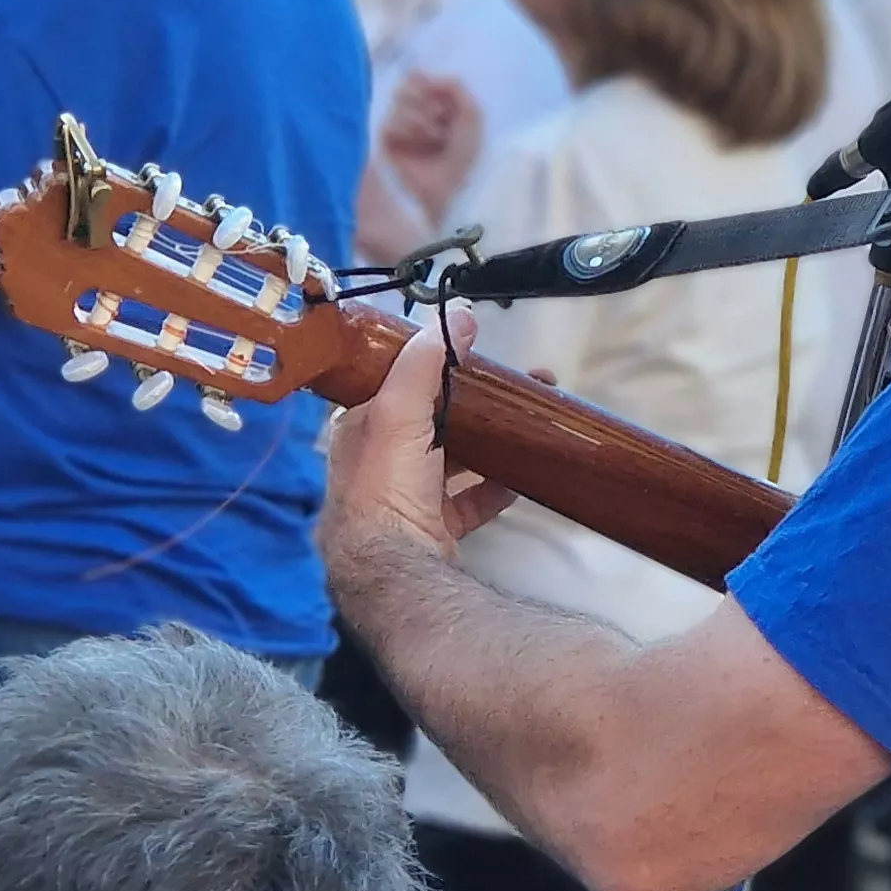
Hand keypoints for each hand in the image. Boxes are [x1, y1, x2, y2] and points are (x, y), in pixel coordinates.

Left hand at [315, 306, 522, 583]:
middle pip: (433, 419)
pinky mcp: (435, 530)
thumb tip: (458, 317)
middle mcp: (379, 463)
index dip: (437, 363)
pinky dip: (495, 487)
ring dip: (490, 439)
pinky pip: (470, 501)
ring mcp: (408, 499)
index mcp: (361, 429)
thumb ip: (425, 362)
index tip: (478, 351)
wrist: (392, 573)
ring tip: (529, 421)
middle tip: (521, 384)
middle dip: (477, 399)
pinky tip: (521, 477)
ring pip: (455, 458)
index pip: (398, 383)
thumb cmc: (385, 488)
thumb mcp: (398, 412)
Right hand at [378, 71, 483, 222]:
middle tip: (439, 120)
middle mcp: (417, 113)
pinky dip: (405, 131)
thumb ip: (456, 89)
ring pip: (400, 101)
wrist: (441, 191)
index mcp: (439, 107)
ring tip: (432, 139)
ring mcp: (400, 126)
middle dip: (428, 101)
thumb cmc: (460, 159)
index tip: (437, 89)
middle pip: (410, 86)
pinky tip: (413, 145)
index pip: (424, 78)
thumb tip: (426, 75)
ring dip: (420, 119)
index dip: (430, 82)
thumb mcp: (472, 118)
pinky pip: (389, 121)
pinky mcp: (384, 140)